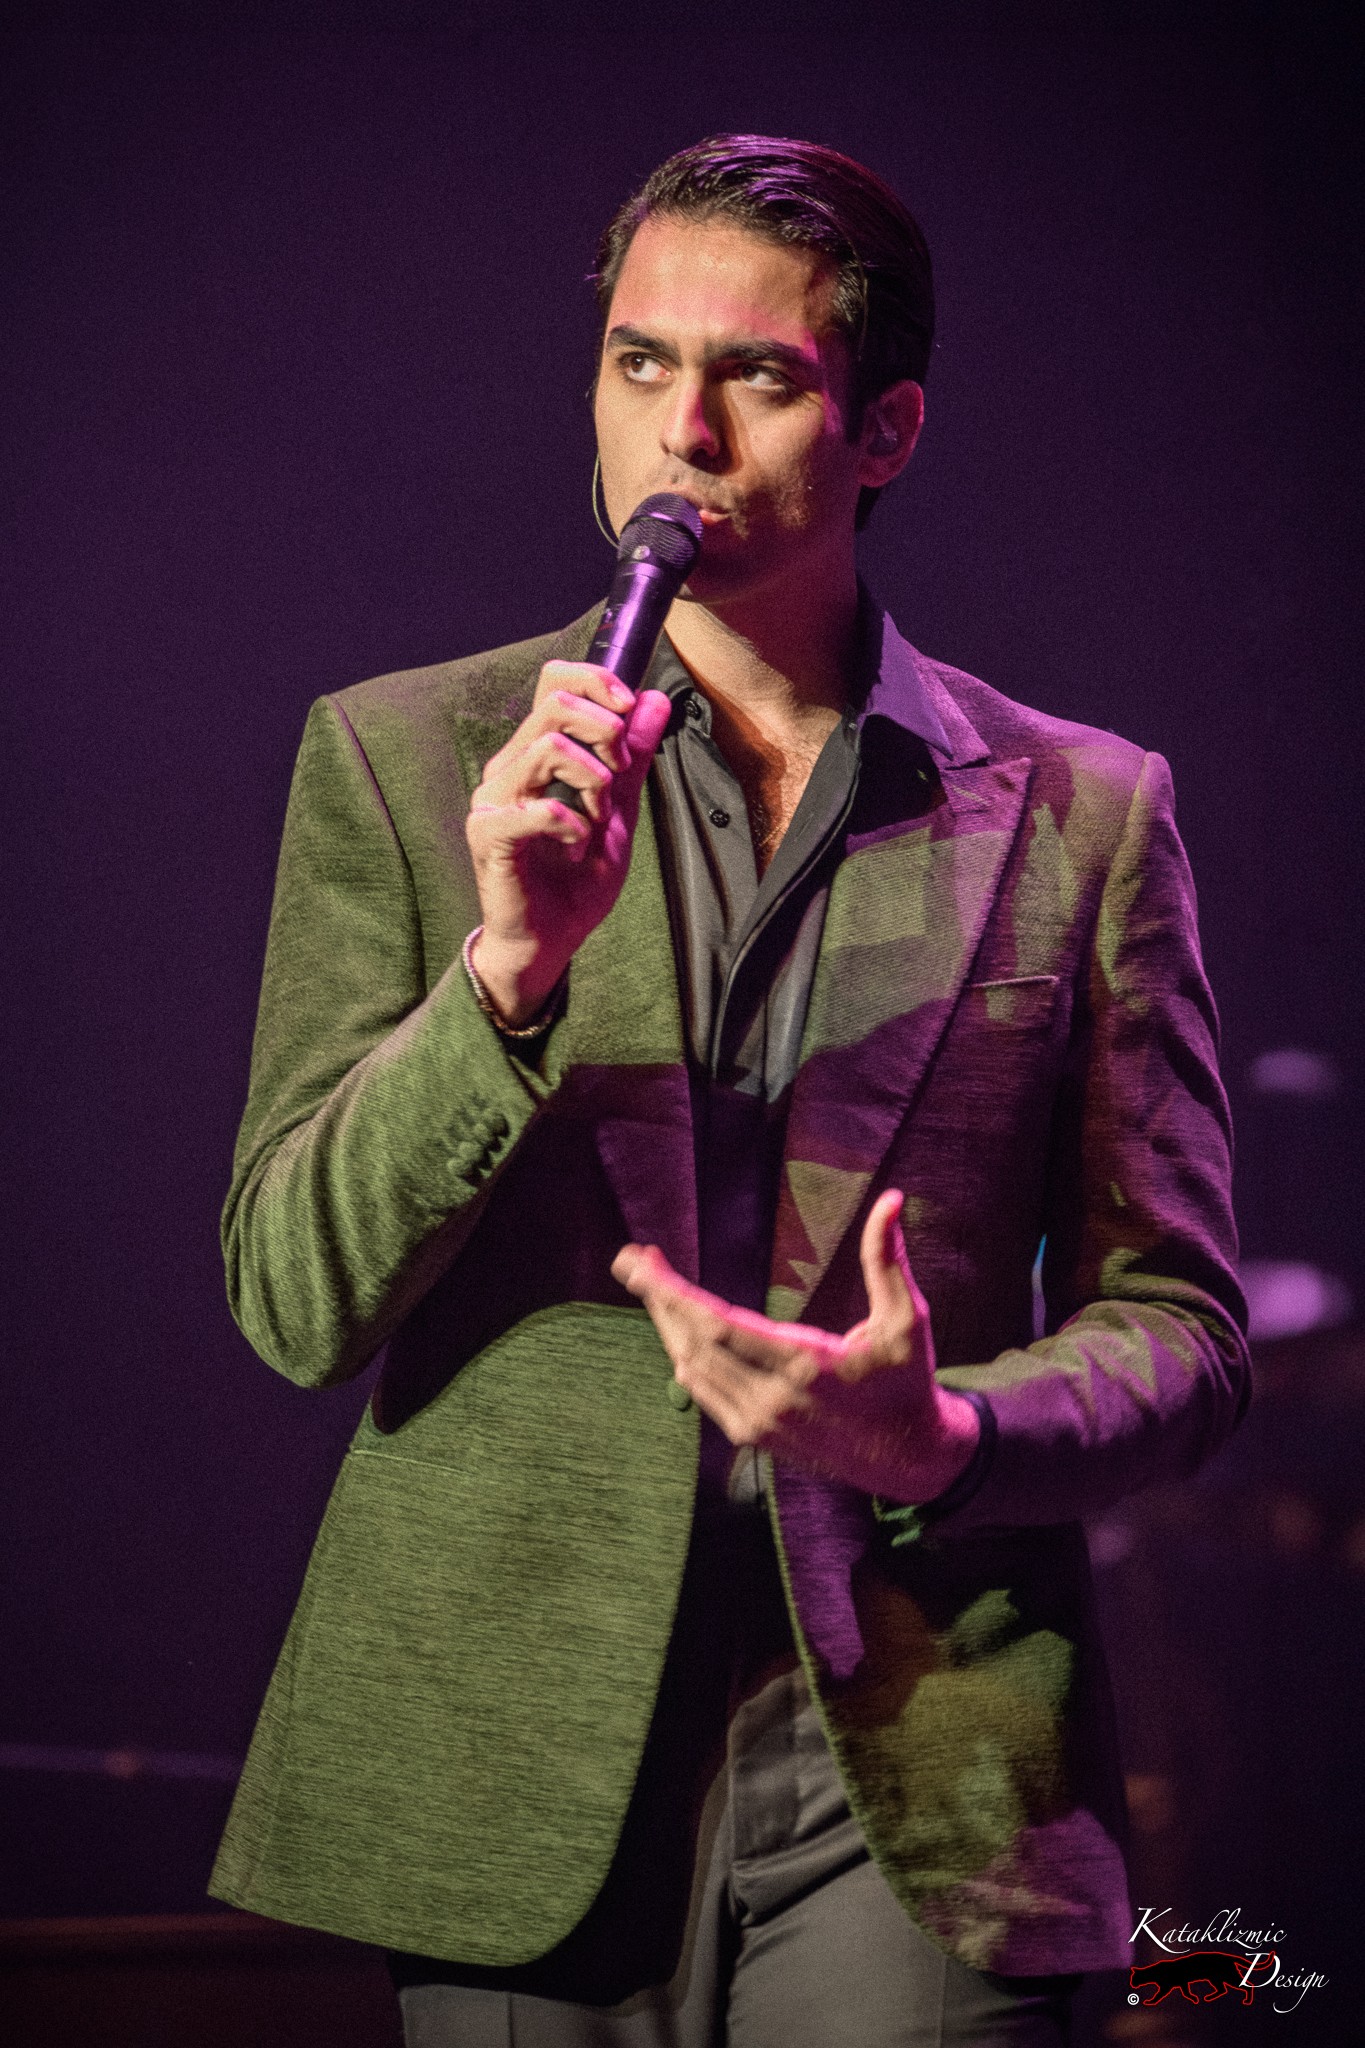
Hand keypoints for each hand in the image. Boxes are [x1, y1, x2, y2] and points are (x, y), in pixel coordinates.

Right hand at [466, 662, 672, 1024]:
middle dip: (607, 734)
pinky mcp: (488, 834)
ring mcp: (493, 800)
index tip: (631, 710)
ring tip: (597, 820)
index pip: (554, 682)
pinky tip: (577, 846)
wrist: (549, 942)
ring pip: (550, 748)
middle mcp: (509, 768)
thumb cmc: (575, 882)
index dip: (596, 681)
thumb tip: (654, 700)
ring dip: (594, 782)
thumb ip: (634, 758)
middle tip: (619, 778)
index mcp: (535, 754)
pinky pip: (537, 807)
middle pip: (555, 705)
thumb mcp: (619, 812)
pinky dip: (572, 825)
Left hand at [612, 1189, 979, 1502]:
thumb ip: (887, 1260)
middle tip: (631, 1260)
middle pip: (693, 1345)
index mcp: (805, 1367)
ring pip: (691, 1370)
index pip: (718, 1326)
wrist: (911, 1459)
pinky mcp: (754, 1436)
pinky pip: (703, 1393)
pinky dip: (684, 1356)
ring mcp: (759, 1423)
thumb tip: (892, 1200)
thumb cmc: (907, 1381)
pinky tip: (678, 1328)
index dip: (672, 1294)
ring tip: (652, 1285)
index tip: (640, 1265)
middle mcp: (772, 1400)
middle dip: (658, 1299)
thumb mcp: (906, 1320)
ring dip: (666, 1326)